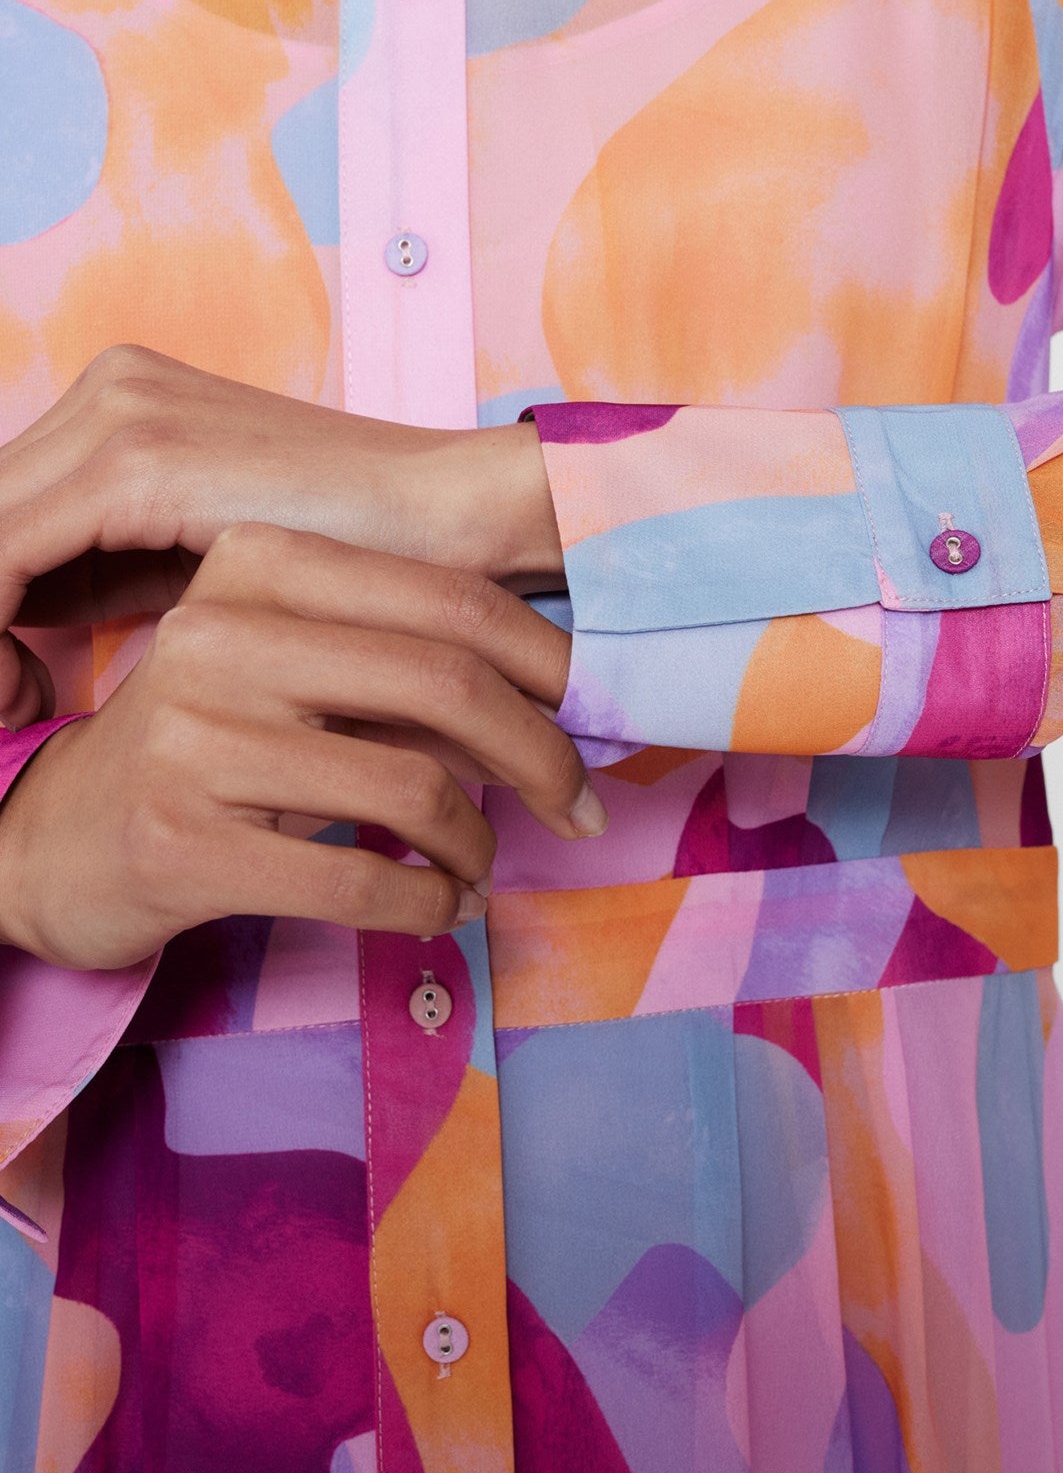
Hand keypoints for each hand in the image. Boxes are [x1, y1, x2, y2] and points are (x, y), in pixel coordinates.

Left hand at [0, 344, 563, 725]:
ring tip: (9, 709)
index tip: (7, 691)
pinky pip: (1, 552)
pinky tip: (24, 692)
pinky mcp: (138, 459)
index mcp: (122, 401)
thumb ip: (106, 572)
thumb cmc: (353, 557)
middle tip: (1, 708)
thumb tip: (16, 629)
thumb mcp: (199, 562)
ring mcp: (122, 411)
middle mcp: (110, 388)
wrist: (453, 520)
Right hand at [0, 523, 598, 970]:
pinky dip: (426, 904)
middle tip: (581, 805)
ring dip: (480, 842)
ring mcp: (192, 738)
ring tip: (484, 863)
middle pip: (447, 683)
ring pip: (413, 788)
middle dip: (543, 755)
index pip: (449, 601)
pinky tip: (440, 907)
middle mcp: (216, 634)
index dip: (548, 663)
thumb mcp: (290, 670)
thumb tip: (563, 699)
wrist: (53, 838)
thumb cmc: (205, 745)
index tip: (598, 711)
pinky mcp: (180, 842)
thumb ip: (397, 665)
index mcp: (255, 564)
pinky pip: (359, 882)